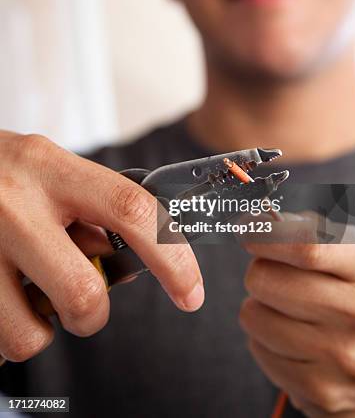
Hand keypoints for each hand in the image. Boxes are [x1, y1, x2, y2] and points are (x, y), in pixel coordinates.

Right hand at [0, 131, 203, 364]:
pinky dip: (9, 333)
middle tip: (85, 301)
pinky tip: (4, 299)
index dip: (171, 256)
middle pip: (83, 290)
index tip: (190, 291)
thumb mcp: (48, 169)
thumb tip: (138, 257)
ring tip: (32, 298)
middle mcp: (15, 203)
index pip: (132, 210)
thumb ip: (90, 206)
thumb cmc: (1, 172)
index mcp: (52, 167)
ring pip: (33, 331)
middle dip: (93, 313)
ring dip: (44, 329)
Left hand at [240, 218, 354, 416]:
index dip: (264, 236)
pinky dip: (265, 339)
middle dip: (260, 270)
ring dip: (261, 306)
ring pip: (254, 315)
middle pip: (267, 279)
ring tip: (290, 310)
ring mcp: (346, 358)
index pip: (305, 246)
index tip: (247, 230)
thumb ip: (310, 230)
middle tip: (277, 274)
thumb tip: (256, 222)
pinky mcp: (323, 391)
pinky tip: (294, 339)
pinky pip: (258, 349)